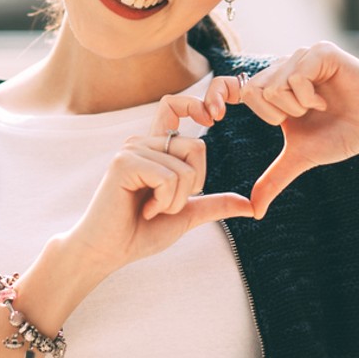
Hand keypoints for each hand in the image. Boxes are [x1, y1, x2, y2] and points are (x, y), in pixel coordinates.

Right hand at [69, 93, 253, 274]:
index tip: (212, 118)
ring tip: (151, 209)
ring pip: (185, 167)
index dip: (195, 104)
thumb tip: (250, 205)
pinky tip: (144, 210)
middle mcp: (142, 142)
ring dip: (176, 201)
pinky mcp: (124, 163)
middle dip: (193, 186)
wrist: (108, 253)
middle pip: (198, 147)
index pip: (173, 106)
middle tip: (165, 204)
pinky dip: (165, 202)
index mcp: (155, 149)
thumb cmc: (141, 233)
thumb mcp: (186, 215)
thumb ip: (214, 204)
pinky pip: (168, 177)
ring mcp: (132, 150)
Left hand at [204, 42, 358, 216]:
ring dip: (296, 107)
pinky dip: (309, 96)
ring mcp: (303, 56)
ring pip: (273, 84)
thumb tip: (254, 210)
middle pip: (252, 90)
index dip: (216, 95)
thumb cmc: (343, 136)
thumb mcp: (301, 157)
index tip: (211, 117)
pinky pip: (295, 75)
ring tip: (320, 108)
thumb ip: (275, 177)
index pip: (234, 85)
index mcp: (275, 86)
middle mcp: (285, 66)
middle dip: (277, 115)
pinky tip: (327, 99)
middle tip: (303, 117)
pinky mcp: (321, 51)